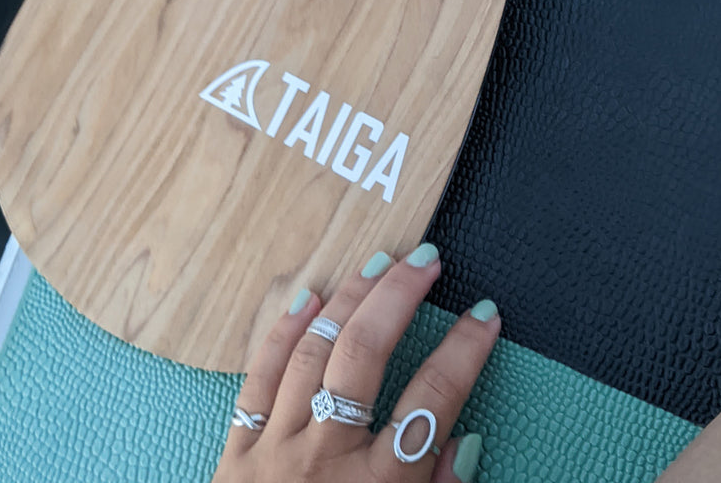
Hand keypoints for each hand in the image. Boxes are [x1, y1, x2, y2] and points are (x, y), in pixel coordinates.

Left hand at [213, 244, 498, 482]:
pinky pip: (257, 378)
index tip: (484, 314)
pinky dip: (280, 332)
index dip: (465, 350)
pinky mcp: (235, 454)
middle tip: (426, 258)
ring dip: (347, 298)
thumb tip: (463, 442)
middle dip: (400, 296)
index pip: (435, 401)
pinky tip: (304, 296)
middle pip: (365, 354)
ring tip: (377, 261)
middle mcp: (327, 461)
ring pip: (313, 351)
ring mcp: (275, 452)